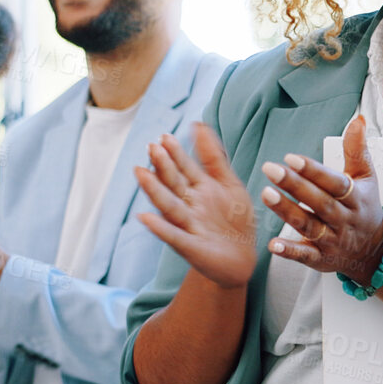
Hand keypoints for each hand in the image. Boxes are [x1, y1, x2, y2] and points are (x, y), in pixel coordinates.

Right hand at [135, 123, 257, 288]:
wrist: (241, 259)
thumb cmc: (233, 220)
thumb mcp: (229, 184)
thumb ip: (214, 157)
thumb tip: (198, 124)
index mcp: (198, 189)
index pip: (184, 167)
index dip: (175, 153)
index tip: (165, 137)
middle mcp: (189, 205)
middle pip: (173, 183)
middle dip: (163, 166)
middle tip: (152, 147)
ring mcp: (188, 226)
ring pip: (169, 205)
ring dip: (155, 191)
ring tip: (141, 174)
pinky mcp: (190, 247)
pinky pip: (174, 236)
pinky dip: (160, 228)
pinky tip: (144, 217)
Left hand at [260, 114, 382, 283]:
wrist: (374, 251)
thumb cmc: (365, 207)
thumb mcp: (366, 177)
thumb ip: (356, 150)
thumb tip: (357, 120)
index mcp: (355, 197)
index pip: (334, 182)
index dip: (313, 170)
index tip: (291, 157)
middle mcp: (344, 219)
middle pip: (319, 202)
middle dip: (295, 186)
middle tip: (271, 169)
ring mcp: (333, 241)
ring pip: (309, 226)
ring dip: (287, 212)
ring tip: (266, 194)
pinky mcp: (321, 259)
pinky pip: (305, 256)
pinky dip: (290, 251)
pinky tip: (273, 244)